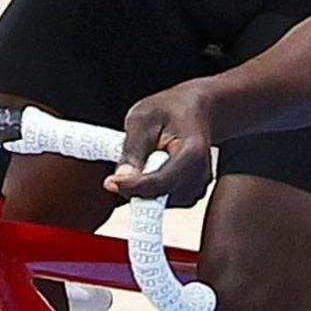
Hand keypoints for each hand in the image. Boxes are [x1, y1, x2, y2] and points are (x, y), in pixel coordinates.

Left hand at [108, 81, 223, 206]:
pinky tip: (152, 165)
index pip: (159, 182)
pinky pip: (163, 199)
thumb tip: (122, 176)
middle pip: (160, 195)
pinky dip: (151, 187)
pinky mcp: (191, 193)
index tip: (110, 182)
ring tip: (145, 157)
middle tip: (125, 165)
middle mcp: (201, 175)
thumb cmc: (172, 109)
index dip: (131, 186)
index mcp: (192, 153)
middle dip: (136, 186)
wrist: (198, 109)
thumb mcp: (143, 119)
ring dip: (144, 186)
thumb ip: (133, 149)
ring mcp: (198, 186)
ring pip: (160, 201)